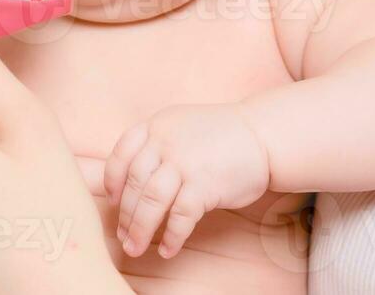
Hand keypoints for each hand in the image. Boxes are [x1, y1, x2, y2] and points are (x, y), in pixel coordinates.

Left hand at [103, 103, 271, 258]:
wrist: (261, 135)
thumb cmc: (219, 136)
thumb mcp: (180, 127)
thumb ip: (156, 145)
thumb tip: (129, 185)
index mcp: (157, 126)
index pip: (121, 154)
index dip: (113, 182)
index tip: (113, 202)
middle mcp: (166, 142)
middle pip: (134, 184)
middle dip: (125, 215)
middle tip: (123, 237)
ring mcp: (185, 162)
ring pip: (152, 201)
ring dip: (140, 230)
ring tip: (135, 248)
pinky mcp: (205, 184)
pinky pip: (181, 216)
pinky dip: (172, 236)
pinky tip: (168, 249)